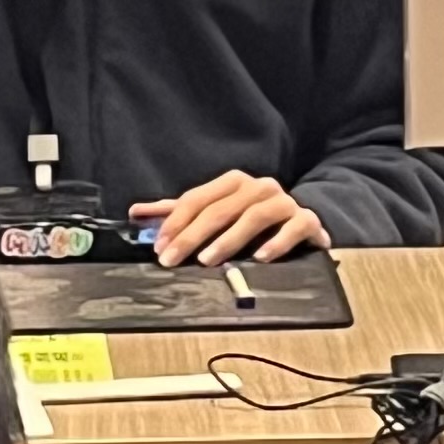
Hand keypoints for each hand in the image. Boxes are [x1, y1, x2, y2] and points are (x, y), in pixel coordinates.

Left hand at [132, 173, 330, 266]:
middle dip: (193, 236)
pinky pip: (293, 228)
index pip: (198, 199)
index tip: (160, 247)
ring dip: (229, 239)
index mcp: (233, 182)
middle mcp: (259, 187)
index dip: (176, 222)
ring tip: (208, 260)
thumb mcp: (215, 213)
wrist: (304, 222)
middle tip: (173, 260)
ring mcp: (284, 202)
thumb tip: (136, 212)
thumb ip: (179, 213)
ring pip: (254, 216)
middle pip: (221, 209)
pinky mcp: (307, 220)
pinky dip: (277, 243)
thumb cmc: (252, 220)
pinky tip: (260, 259)